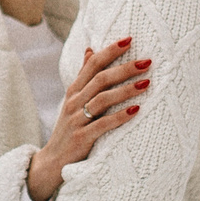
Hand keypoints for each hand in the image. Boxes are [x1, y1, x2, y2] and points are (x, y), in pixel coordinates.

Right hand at [27, 38, 149, 200]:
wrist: (52, 161)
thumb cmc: (69, 128)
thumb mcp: (73, 100)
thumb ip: (83, 76)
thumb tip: (90, 49)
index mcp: (74, 90)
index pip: (92, 64)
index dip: (110, 50)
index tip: (129, 39)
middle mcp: (74, 101)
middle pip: (101, 79)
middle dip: (125, 68)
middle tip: (147, 61)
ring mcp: (77, 120)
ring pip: (103, 99)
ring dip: (126, 89)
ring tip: (147, 82)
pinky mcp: (82, 138)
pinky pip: (103, 124)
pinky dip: (120, 116)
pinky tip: (136, 110)